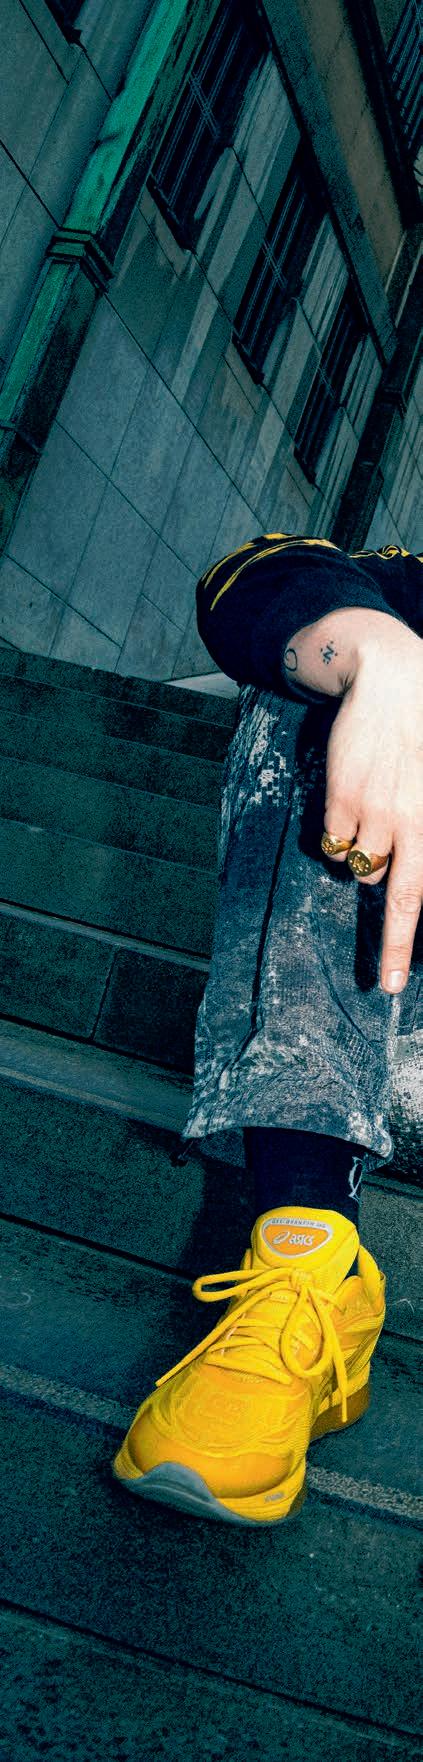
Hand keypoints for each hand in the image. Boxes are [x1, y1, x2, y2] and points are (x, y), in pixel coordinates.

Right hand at [323, 626, 422, 992]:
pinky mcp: (343, 798)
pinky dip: (338, 831)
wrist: (391, 679)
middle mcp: (409, 821)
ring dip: (363, 855)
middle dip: (391, 947)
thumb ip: (421, 824)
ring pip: (359, 864)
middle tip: (384, 982)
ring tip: (375, 817)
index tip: (392, 981)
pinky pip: (333, 839)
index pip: (419, 893)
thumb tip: (391, 863)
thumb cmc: (422, 732)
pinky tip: (352, 800)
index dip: (403, 942)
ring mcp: (374, 811)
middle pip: (396, 896)